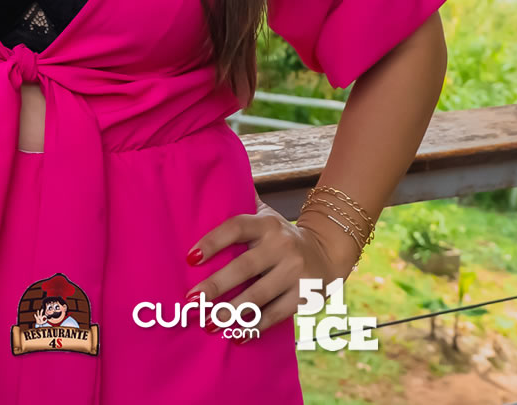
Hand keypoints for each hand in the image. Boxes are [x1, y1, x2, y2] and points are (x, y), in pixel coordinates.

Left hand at [184, 206, 353, 336]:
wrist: (326, 251)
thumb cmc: (280, 235)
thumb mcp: (265, 213)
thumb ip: (242, 200)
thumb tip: (213, 179)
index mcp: (266, 224)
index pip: (236, 228)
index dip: (213, 242)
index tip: (190, 259)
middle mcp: (282, 245)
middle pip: (244, 267)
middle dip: (216, 285)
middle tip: (192, 301)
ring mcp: (295, 271)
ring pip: (259, 295)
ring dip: (231, 312)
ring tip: (209, 324)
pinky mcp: (304, 294)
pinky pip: (276, 314)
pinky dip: (255, 327)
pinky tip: (237, 336)